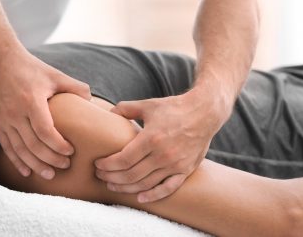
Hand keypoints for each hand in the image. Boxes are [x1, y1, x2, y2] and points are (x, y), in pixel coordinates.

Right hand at [0, 49, 90, 179]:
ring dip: (35, 165)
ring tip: (50, 174)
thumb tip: (93, 101)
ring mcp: (4, 119)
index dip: (58, 145)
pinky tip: (27, 172)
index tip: (71, 151)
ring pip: (19, 150)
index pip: (45, 131)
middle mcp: (15, 112)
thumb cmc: (32, 68)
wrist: (1, 62)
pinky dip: (17, 161)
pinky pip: (7, 147)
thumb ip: (75, 87)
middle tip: (65, 165)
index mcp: (31, 101)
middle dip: (51, 159)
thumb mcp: (55, 74)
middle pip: (33, 145)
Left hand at [95, 88, 230, 202]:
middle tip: (100, 176)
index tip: (98, 164)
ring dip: (126, 187)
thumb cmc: (173, 108)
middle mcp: (163, 154)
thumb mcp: (148, 105)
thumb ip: (126, 108)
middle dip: (112, 177)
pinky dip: (153, 195)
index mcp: (152, 138)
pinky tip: (140, 197)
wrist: (204, 113)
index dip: (108, 165)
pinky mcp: (185, 170)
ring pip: (146, 184)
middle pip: (131, 174)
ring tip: (113, 185)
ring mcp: (175, 165)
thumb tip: (109, 112)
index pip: (124, 159)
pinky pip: (168, 188)